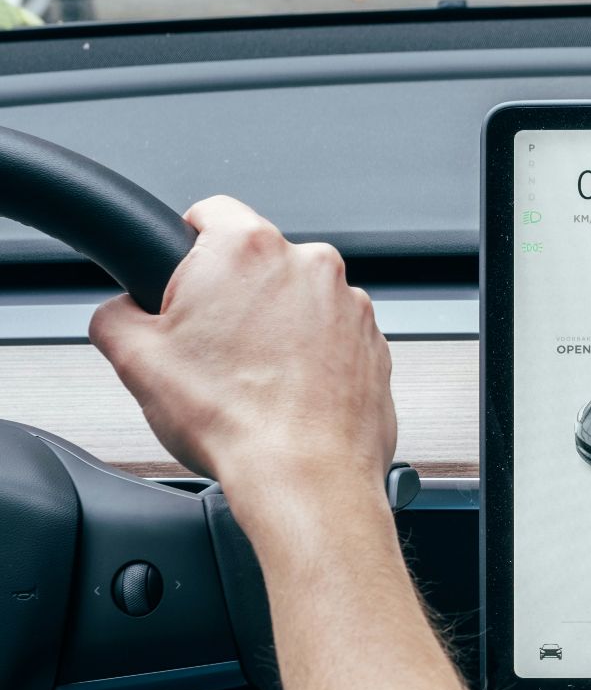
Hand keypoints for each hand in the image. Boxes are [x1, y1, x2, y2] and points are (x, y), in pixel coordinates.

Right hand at [91, 196, 470, 689]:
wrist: (305, 476)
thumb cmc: (234, 420)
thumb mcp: (136, 359)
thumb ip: (115, 315)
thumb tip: (120, 312)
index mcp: (247, 248)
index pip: (209, 213)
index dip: (185, 245)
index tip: (180, 274)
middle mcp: (310, 265)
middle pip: (258, 262)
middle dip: (232, 295)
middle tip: (208, 345)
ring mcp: (351, 305)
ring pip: (299, 301)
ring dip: (277, 327)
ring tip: (251, 379)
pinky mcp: (375, 343)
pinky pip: (334, 337)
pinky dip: (314, 357)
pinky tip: (288, 394)